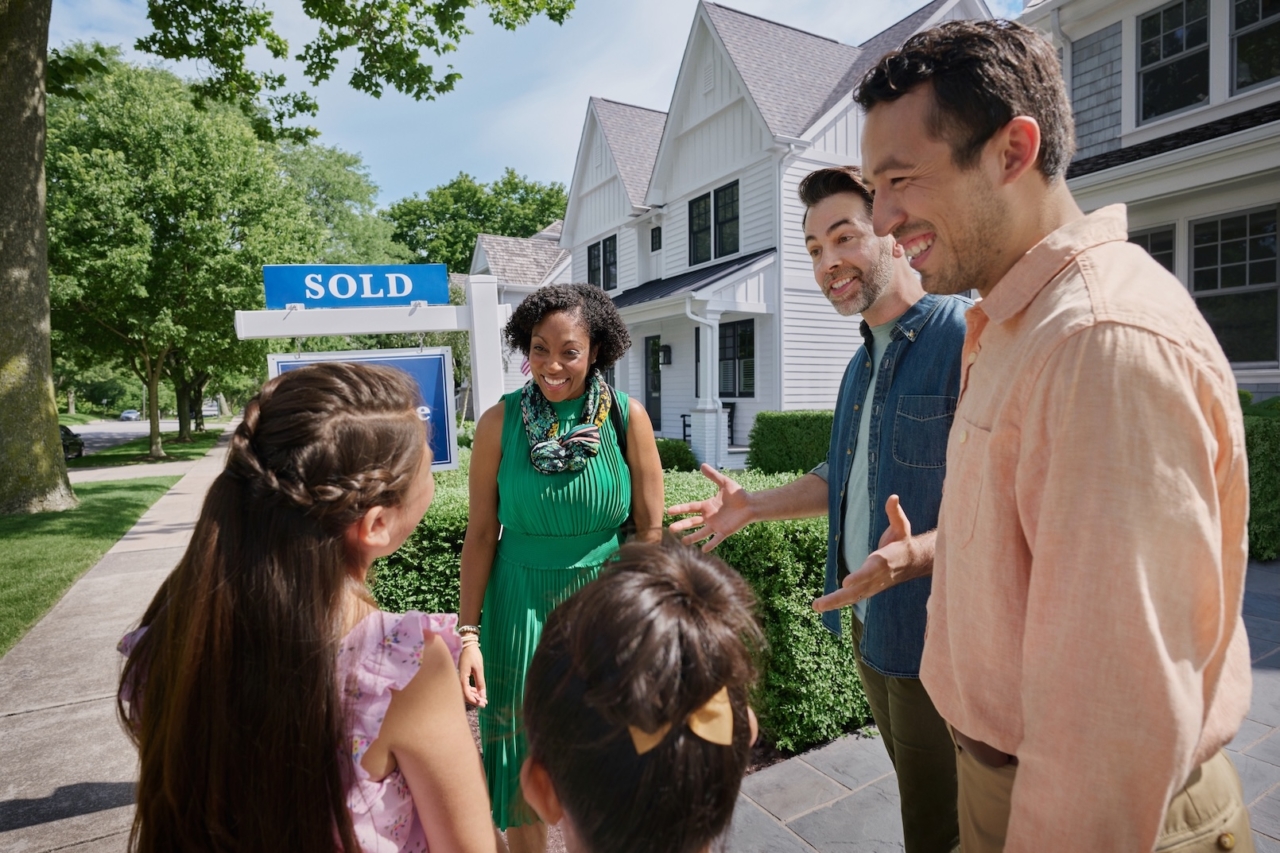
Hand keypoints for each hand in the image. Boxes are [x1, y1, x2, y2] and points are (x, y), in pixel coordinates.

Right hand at [458, 643, 486, 707]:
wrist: (467, 645)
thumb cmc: (473, 655)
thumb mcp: (479, 669)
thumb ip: (480, 682)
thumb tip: (483, 695)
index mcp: (462, 678)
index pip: (466, 694)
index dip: (474, 701)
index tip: (483, 703)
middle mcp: (458, 679)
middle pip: (465, 695)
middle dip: (475, 700)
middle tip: (484, 703)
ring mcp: (459, 678)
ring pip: (465, 691)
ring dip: (474, 696)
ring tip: (483, 699)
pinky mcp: (461, 676)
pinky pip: (465, 687)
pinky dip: (471, 690)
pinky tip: (478, 691)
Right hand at [667, 464, 752, 551]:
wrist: (751, 504)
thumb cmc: (738, 494)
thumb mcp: (724, 483)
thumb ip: (713, 476)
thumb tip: (702, 465)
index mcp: (707, 506)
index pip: (690, 508)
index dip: (680, 509)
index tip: (669, 511)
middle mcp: (709, 517)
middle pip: (692, 522)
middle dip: (682, 525)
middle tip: (670, 529)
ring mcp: (716, 525)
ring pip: (701, 533)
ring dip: (693, 538)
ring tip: (683, 542)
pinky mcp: (725, 531)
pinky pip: (717, 539)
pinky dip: (711, 544)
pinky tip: (703, 549)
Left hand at [813, 494, 928, 612]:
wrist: (913, 562)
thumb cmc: (903, 541)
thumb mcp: (902, 526)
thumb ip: (895, 513)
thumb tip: (893, 497)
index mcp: (884, 561)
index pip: (871, 571)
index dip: (859, 577)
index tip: (845, 583)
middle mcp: (877, 577)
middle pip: (857, 590)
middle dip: (838, 597)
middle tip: (819, 604)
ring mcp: (873, 586)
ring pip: (852, 597)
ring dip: (833, 603)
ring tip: (815, 606)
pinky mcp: (869, 590)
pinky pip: (852, 598)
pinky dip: (838, 603)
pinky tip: (822, 606)